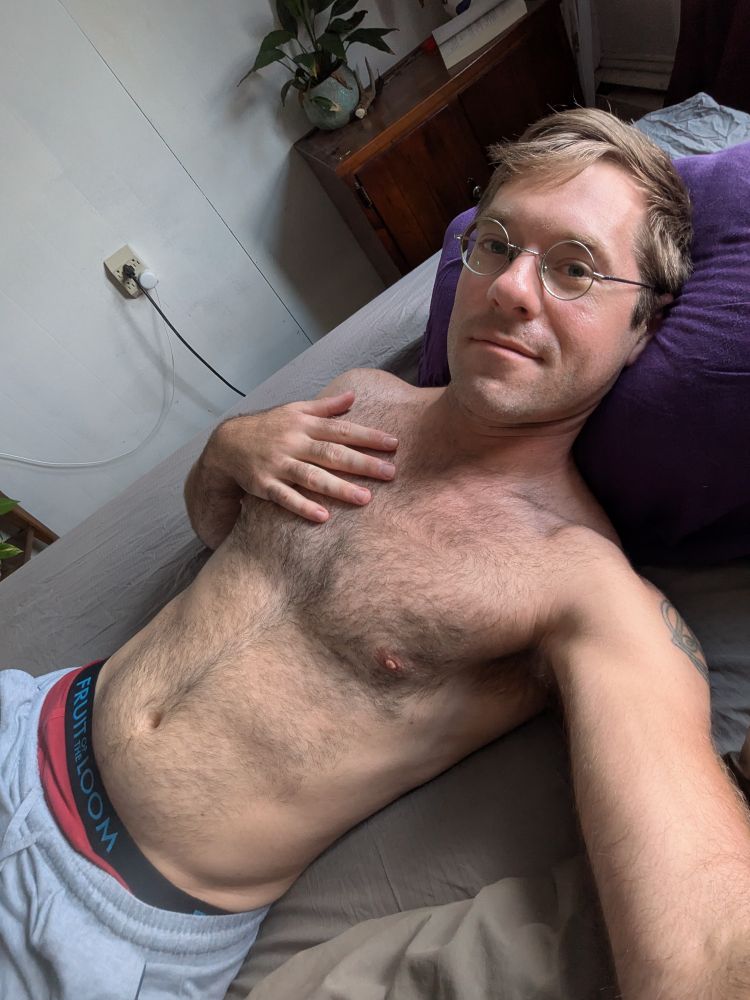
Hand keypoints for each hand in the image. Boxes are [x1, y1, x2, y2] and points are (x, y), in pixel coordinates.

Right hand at [215, 391, 397, 521]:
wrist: (227, 444)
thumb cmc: (268, 427)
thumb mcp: (294, 410)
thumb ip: (325, 407)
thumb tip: (353, 395)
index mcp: (304, 425)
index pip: (341, 430)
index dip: (368, 437)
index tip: (393, 444)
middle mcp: (293, 443)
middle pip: (332, 453)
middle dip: (362, 463)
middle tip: (390, 473)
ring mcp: (278, 464)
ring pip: (312, 476)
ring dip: (339, 487)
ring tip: (365, 498)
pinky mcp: (264, 485)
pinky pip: (285, 497)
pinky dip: (303, 506)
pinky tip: (323, 516)